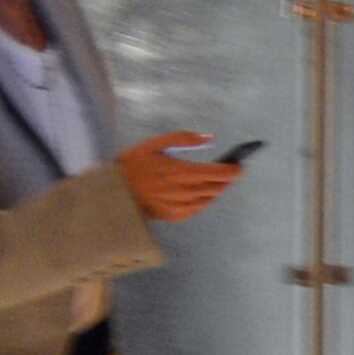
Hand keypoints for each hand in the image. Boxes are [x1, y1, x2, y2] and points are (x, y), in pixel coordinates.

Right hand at [117, 129, 239, 224]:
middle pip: (216, 188)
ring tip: (216, 181)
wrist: (114, 191)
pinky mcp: (173, 217)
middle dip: (226, 179)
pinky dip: (202, 201)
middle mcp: (182, 191)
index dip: (232, 170)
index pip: (217, 173)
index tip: (239, 166)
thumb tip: (208, 138)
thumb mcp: (155, 144)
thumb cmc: (133, 164)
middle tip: (230, 171)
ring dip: (215, 190)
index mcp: (180, 171)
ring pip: (208, 199)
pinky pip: (197, 210)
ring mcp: (178, 206)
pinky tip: (200, 193)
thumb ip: (183, 139)